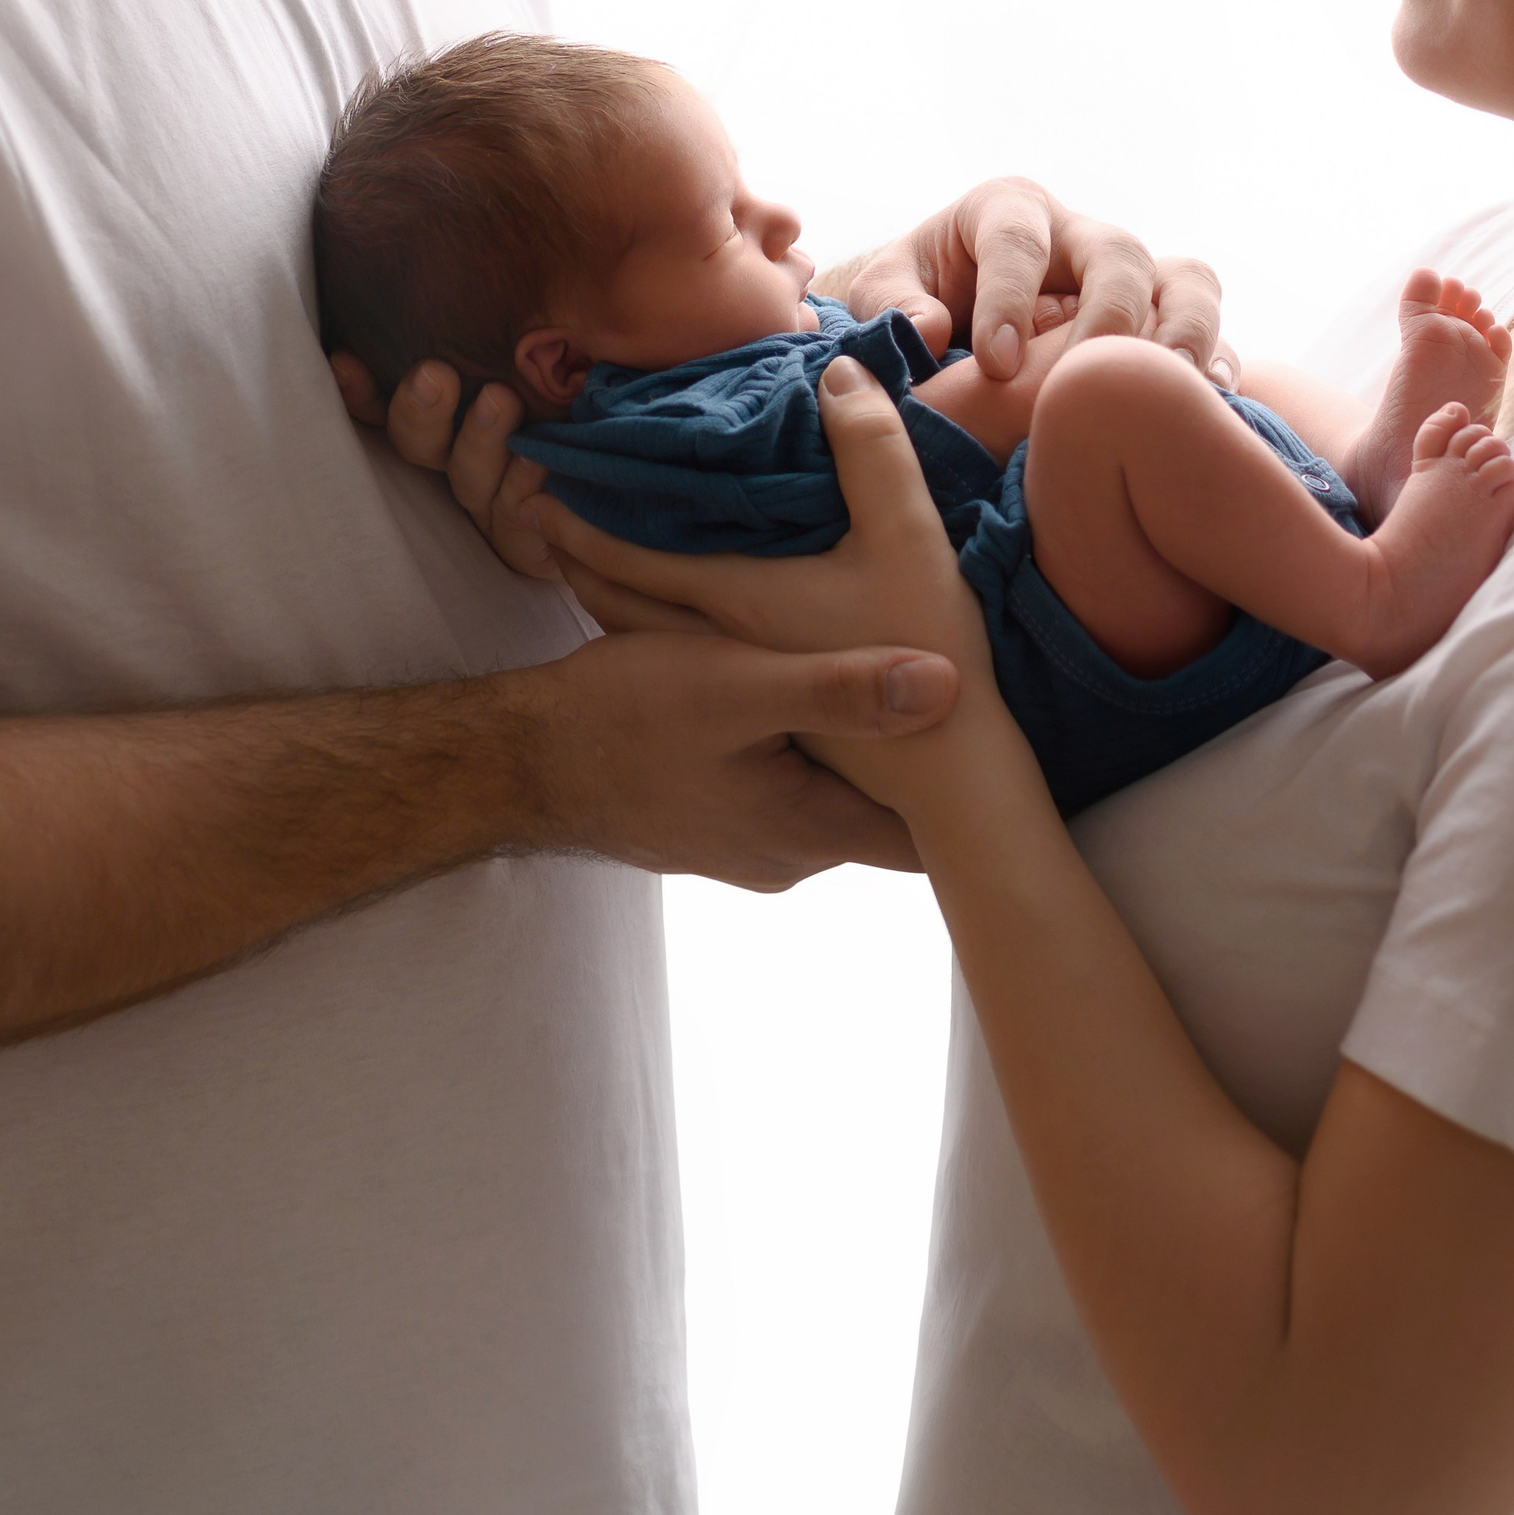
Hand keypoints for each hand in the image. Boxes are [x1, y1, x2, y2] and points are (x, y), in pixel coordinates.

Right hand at [508, 620, 959, 885]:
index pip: (928, 837)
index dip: (967, 791)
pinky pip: (789, 783)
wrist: (518, 759)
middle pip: (886, 807)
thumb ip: (840, 688)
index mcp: (812, 832)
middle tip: (942, 662)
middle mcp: (792, 854)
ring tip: (875, 659)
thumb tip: (950, 688)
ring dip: (853, 737)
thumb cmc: (622, 718)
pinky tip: (798, 681)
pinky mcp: (721, 819)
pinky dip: (804, 740)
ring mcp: (753, 843)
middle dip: (911, 746)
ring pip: (835, 790)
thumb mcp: (737, 685)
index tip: (995, 727)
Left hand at [539, 359, 1026, 817]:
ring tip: (586, 557)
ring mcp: (742, 697)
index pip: (632, 566)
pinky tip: (675, 619)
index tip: (539, 495)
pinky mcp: (769, 723)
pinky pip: (686, 661)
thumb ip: (873, 455)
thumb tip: (840, 370)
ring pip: (649, 638)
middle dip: (585, 561)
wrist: (957, 786)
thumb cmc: (928, 650)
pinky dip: (659, 629)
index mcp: (739, 609)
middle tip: (546, 517)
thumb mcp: (906, 539)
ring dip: (614, 596)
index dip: (583, 531)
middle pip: (625, 604)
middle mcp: (724, 654)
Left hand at [826, 177, 1231, 384]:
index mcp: (1006, 210)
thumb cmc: (914, 298)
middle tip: (1086, 380)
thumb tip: (929, 329)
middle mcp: (1078, 235)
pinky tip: (1208, 404)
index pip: (1017, 238)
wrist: (952, 317)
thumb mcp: (880, 294)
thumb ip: (892, 305)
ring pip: (1185, 279)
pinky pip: (1209, 330)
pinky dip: (1214, 362)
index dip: (1009, 297)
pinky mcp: (1161, 321)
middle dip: (1108, 314)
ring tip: (1175, 387)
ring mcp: (1129, 278)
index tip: (996, 364)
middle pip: (1117, 253)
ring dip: (1186, 331)